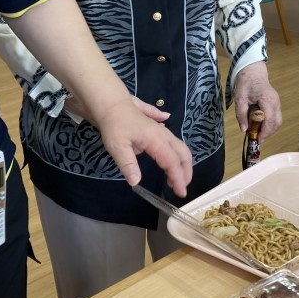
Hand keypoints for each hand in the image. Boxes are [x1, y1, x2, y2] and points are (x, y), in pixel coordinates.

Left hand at [65, 95, 187, 193]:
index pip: (172, 162)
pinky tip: (173, 161)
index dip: (178, 178)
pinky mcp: (159, 130)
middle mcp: (164, 136)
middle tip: (181, 189)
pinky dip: (178, 155)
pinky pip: (175, 142)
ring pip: (180, 148)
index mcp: (156, 140)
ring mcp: (163, 131)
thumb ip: (128, 164)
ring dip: (182, 165)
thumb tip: (136, 182)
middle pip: (183, 154)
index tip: (180, 193)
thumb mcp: (117, 146)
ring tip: (174, 180)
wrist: (112, 104)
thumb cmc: (114, 125)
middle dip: (186, 172)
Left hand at [233, 62, 281, 140]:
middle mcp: (276, 102)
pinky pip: (276, 117)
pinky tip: (260, 125)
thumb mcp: (240, 98)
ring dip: (269, 130)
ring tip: (258, 133)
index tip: (257, 140)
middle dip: (268, 133)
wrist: (253, 71)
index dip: (264, 132)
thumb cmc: (246, 82)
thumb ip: (241, 114)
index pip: (269, 121)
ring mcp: (277, 103)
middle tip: (256, 138)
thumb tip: (244, 129)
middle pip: (276, 123)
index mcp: (267, 100)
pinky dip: (269, 124)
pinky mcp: (276, 104)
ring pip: (278, 121)